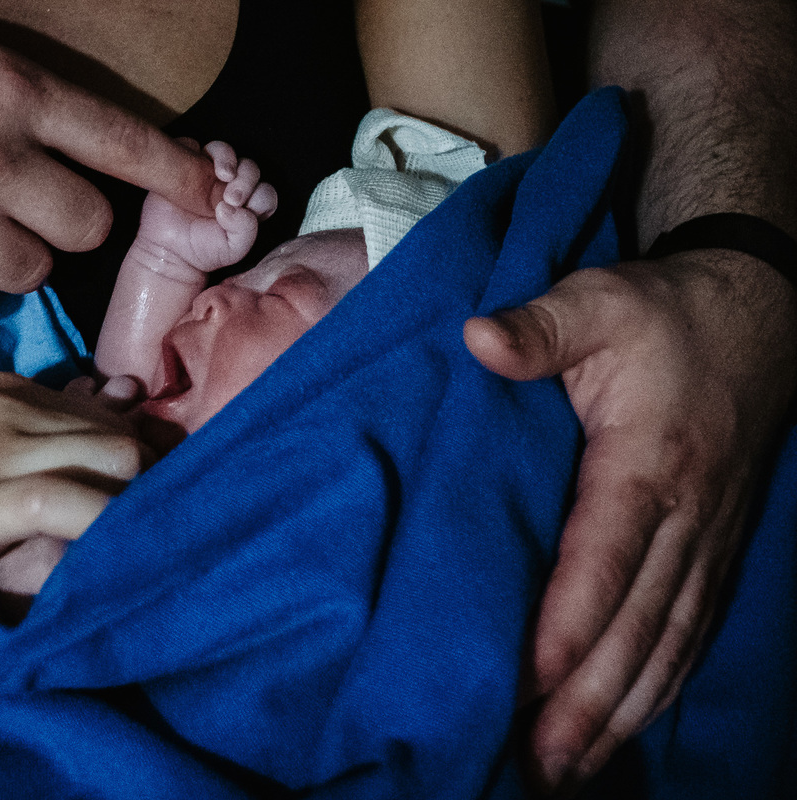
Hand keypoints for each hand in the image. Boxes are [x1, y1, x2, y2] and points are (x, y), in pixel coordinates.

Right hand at [0, 0, 219, 324]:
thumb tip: (83, 165)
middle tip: (21, 205)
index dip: (179, 178)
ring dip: (8, 257)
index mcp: (9, 86)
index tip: (213, 198)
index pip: (127, 143)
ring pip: (29, 273)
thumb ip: (21, 107)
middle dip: (64, 223)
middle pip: (86, 229)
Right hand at [0, 373, 147, 623]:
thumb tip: (111, 416)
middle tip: (145, 539)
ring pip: (116, 458)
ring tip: (132, 557)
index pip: (113, 410)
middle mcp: (5, 406)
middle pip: (127, 435)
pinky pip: (76, 504)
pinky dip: (108, 533)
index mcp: (4, 392)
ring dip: (138, 510)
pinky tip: (109, 565)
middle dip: (152, 487)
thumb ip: (29, 441)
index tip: (145, 503)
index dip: (141, 459)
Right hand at [136, 140, 277, 274]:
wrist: (168, 250)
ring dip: (232, 162)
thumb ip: (246, 230)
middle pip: (250, 170)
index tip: (243, 211)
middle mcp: (231, 188)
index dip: (260, 198)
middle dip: (247, 181)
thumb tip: (233, 207)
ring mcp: (210, 175)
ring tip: (225, 176)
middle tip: (232, 199)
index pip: (265, 194)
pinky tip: (208, 169)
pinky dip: (216, 154)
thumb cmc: (201, 251)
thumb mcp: (233, 250)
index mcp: (247, 208)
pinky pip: (207, 148)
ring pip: (230, 154)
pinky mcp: (191, 163)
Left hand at [464, 251, 796, 789]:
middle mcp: (688, 515)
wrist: (760, 316)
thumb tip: (478, 340)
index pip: (606, 557)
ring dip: (620, 712)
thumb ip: (540, 328)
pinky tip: (627, 723)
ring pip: (669, 643)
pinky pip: (693, 631)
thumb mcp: (598, 300)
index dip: (568, 623)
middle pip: (638, 624)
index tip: (529, 680)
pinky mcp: (717, 549)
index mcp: (648, 461)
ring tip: (568, 769)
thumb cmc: (666, 315)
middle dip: (588, 700)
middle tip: (538, 763)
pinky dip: (661, 686)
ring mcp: (710, 539)